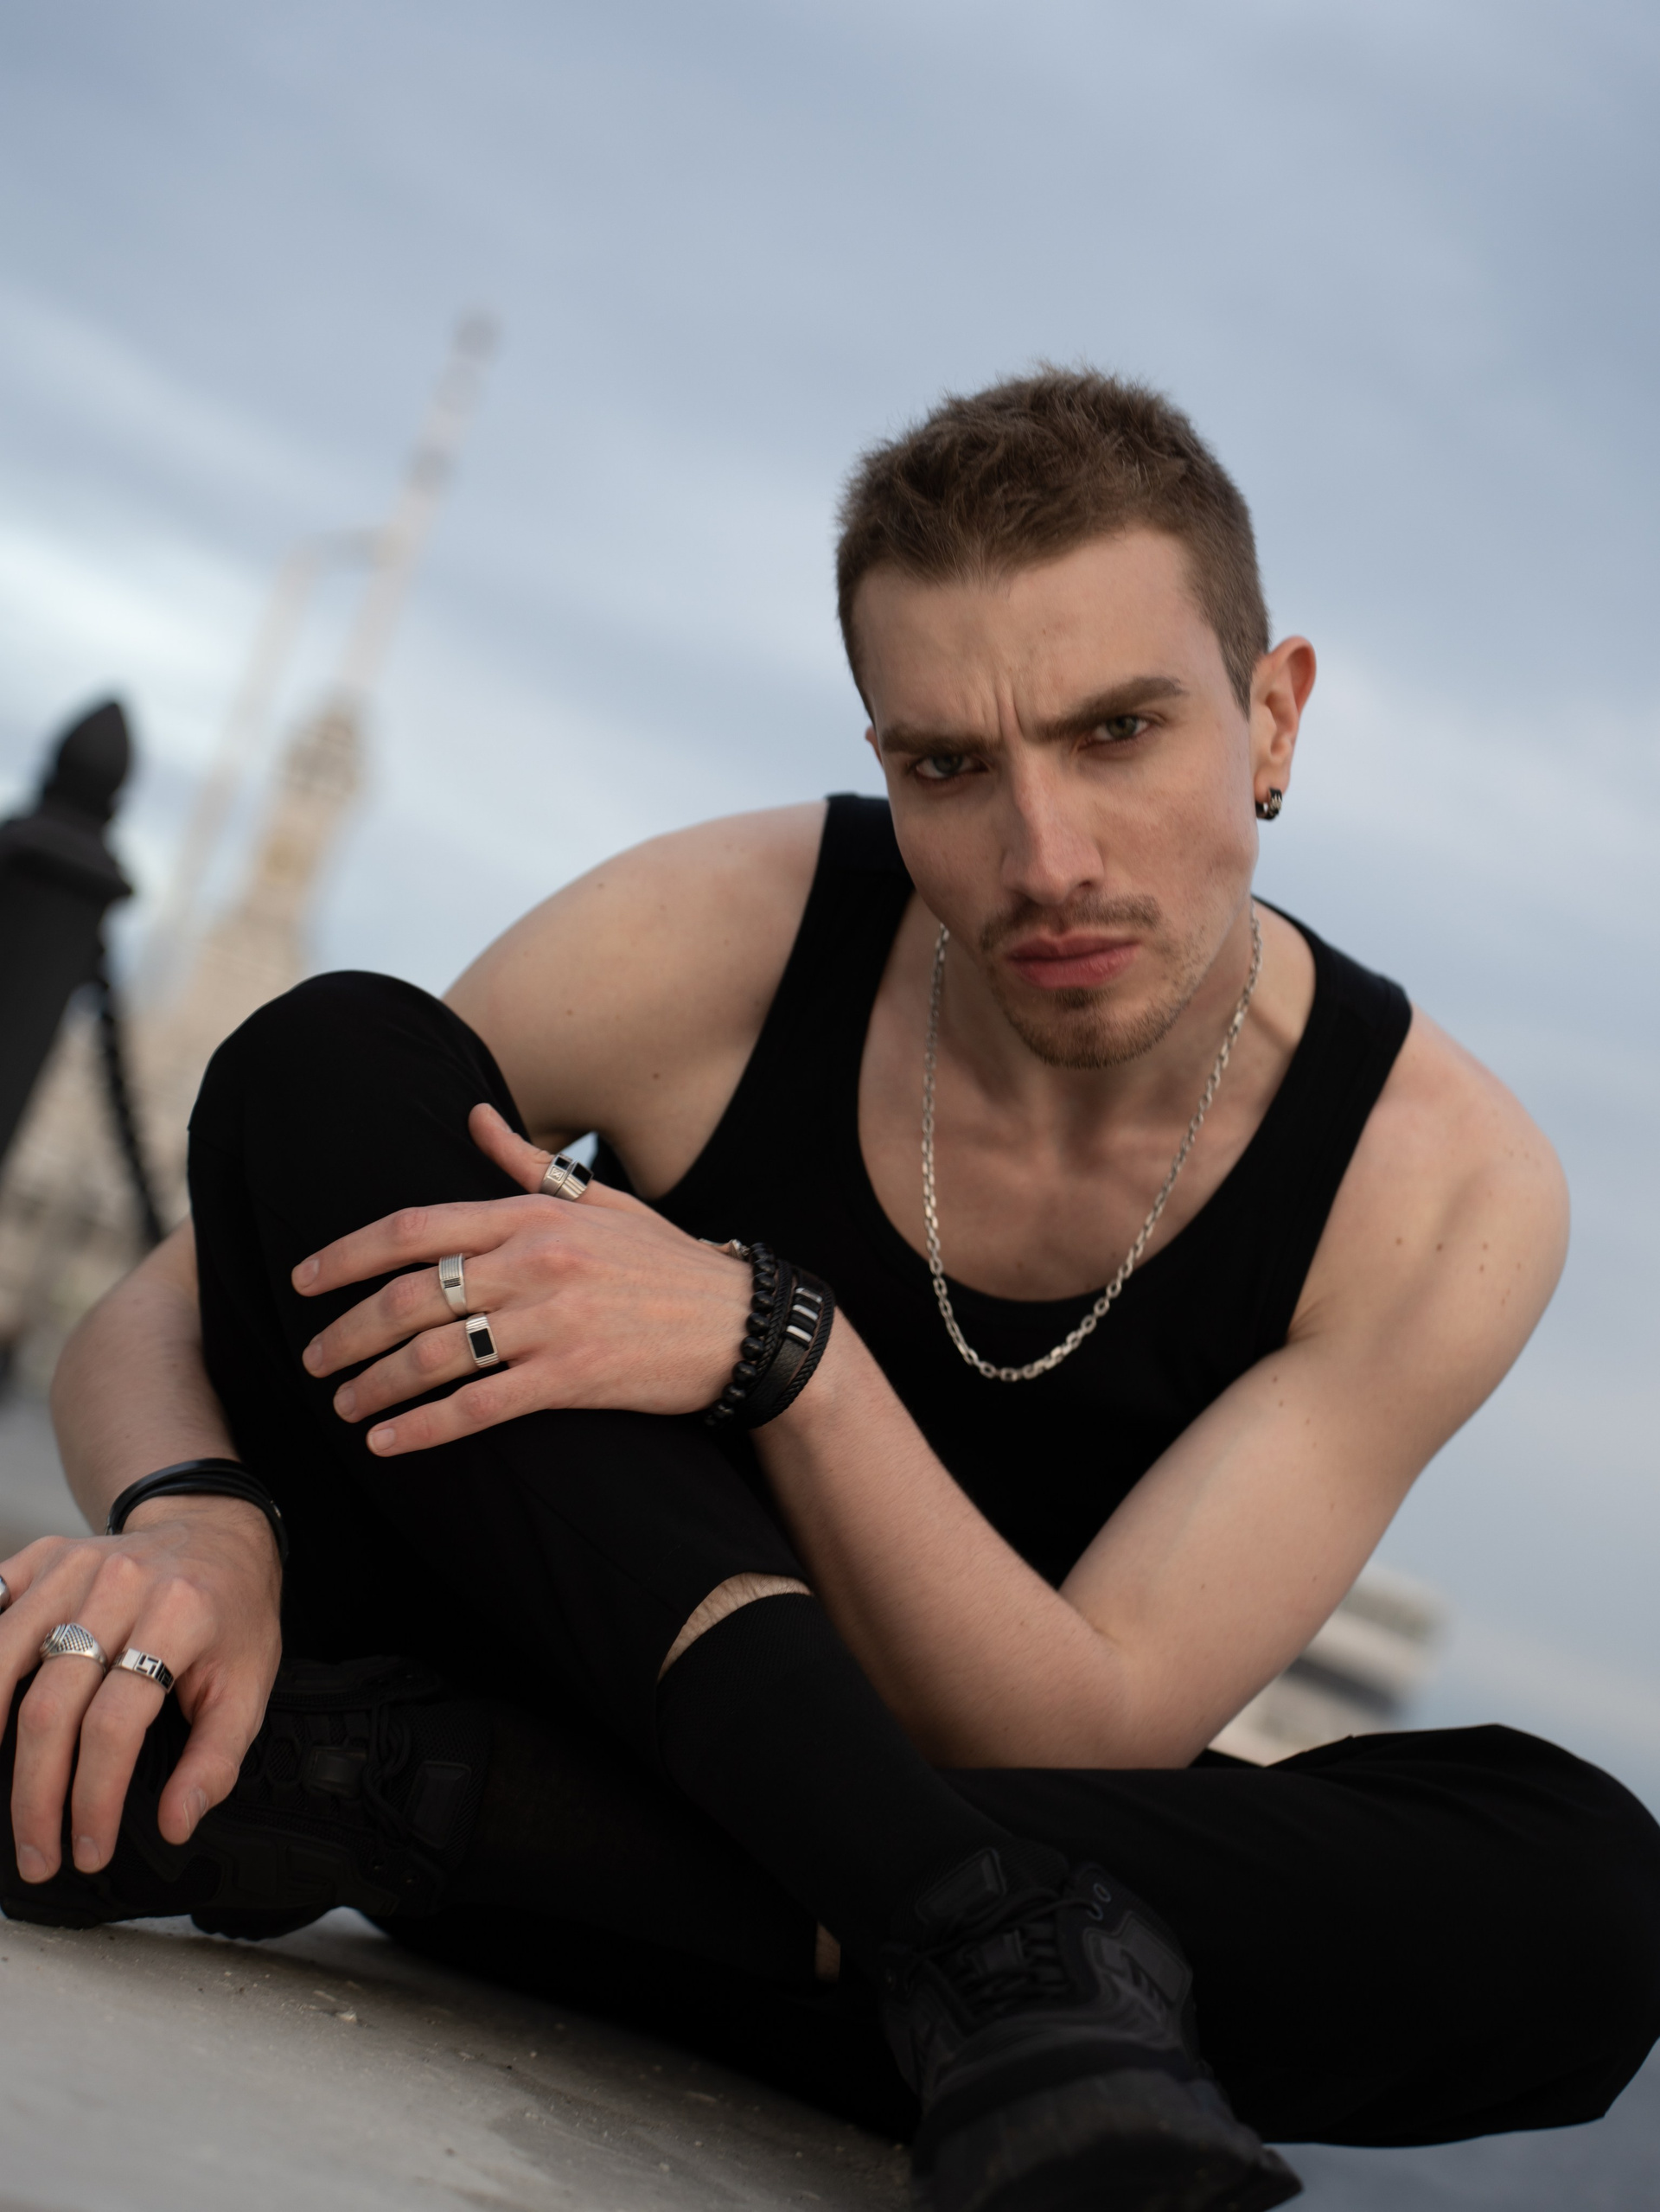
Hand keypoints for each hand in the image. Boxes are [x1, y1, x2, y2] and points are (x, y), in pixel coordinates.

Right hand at [1, 1496, 281, 1879]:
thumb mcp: (251, 1683)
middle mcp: (121, 1584)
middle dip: (35, 1796)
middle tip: (38, 1854)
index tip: (88, 1849)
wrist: (218, 1533)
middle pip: (51, 1708)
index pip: (115, 1724)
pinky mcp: (43, 1557)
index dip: (94, 1796)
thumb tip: (175, 1823)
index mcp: (180, 1615)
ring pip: (2, 1660)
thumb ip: (217, 1758)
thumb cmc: (232, 1615)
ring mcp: (74, 1565)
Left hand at [294, 1103, 752, 1454]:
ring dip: (375, 1384)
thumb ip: (525, 1167)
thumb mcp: (600, 1201)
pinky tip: (386, 1442)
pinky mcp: (572, 1376)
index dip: (347, 1254)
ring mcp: (552, 1320)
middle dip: (347, 1331)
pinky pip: (479, 1406)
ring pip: (434, 1354)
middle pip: (410, 1296)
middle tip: (312, 1358)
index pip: (415, 1228)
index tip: (303, 1280)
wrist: (743, 1324)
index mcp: (534, 1216)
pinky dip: (423, 1428)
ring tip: (341, 1405)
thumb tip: (472, 1116)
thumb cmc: (666, 1262)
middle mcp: (535, 1262)